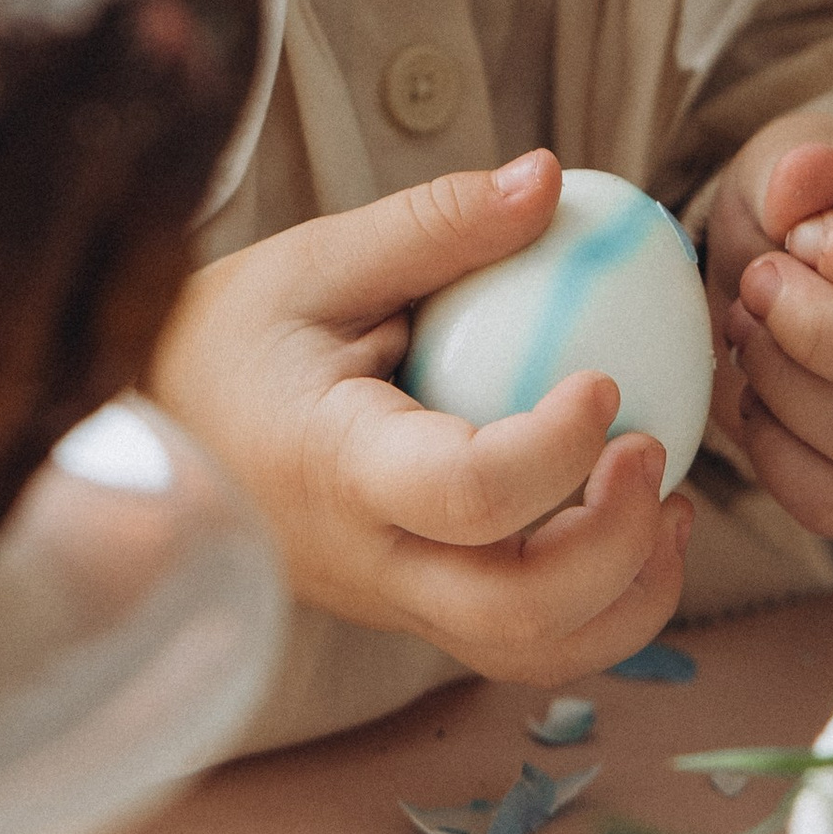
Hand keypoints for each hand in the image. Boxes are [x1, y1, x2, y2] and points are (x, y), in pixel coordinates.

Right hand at [148, 151, 691, 679]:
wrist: (162, 432)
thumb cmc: (236, 336)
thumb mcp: (318, 260)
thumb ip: (435, 225)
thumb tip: (551, 179)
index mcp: (335, 469)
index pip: (463, 493)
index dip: (555, 450)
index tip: (604, 377)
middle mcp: (368, 562)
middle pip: (514, 613)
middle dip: (616, 546)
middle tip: (655, 448)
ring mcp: (396, 604)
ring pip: (532, 654)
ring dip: (628, 595)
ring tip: (670, 500)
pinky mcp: (420, 612)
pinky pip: (524, 643)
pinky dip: (604, 603)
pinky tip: (634, 520)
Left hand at [702, 117, 832, 542]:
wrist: (793, 271)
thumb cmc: (807, 206)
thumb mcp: (796, 154)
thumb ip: (796, 164)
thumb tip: (804, 179)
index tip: (799, 239)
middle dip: (815, 332)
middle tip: (755, 288)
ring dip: (790, 392)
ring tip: (749, 338)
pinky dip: (782, 461)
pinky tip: (755, 402)